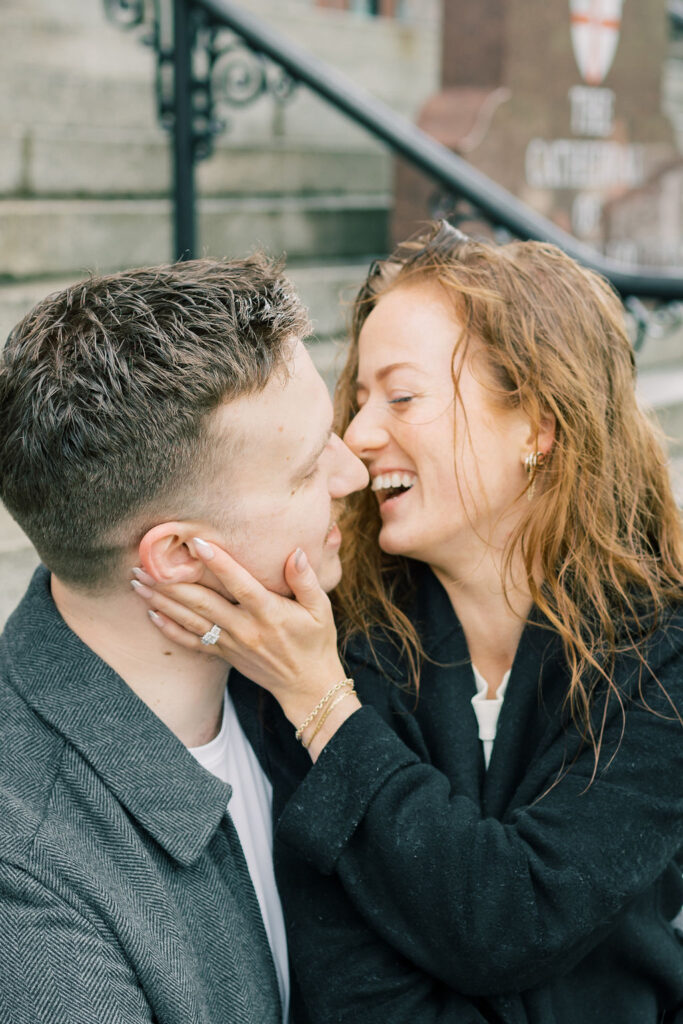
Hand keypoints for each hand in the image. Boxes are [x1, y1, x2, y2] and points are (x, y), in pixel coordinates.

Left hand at [131, 540, 359, 751]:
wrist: (308, 686)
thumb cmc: (316, 642)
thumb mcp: (321, 608)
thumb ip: (306, 579)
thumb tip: (295, 552)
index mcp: (269, 612)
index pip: (239, 584)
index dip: (218, 562)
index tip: (195, 542)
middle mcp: (245, 628)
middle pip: (202, 602)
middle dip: (170, 582)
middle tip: (142, 564)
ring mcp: (232, 644)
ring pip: (190, 620)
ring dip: (161, 601)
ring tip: (137, 584)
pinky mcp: (224, 655)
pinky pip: (191, 643)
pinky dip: (170, 630)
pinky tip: (152, 615)